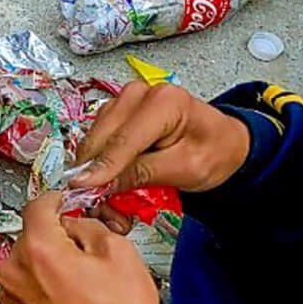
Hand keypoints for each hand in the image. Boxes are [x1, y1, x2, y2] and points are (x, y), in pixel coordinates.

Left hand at [0, 193, 160, 303]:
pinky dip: (46, 278)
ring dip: (51, 257)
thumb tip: (73, 223)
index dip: (56, 199)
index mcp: (38, 249)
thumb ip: (88, 225)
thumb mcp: (118, 251)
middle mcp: (15, 269)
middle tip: (86, 244)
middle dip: (58, 234)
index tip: (64, 199)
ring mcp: (12, 292)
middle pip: (32, 234)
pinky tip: (72, 289)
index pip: (37, 206)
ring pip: (30, 257)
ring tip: (83, 275)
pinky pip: (29, 279)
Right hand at [71, 82, 250, 197]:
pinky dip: (97, 168)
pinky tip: (109, 185)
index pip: (123, 139)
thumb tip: (99, 183)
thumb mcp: (185, 169)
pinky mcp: (114, 115)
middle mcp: (138, 95)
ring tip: (110, 202)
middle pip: (100, 139)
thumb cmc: (214, 151)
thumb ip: (142, 173)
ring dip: (94, 174)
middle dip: (95, 175)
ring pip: (92, 143)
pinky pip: (95, 144)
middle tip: (102, 208)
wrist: (222, 144)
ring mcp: (123, 103)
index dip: (101, 167)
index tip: (80, 187)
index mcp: (164, 102)